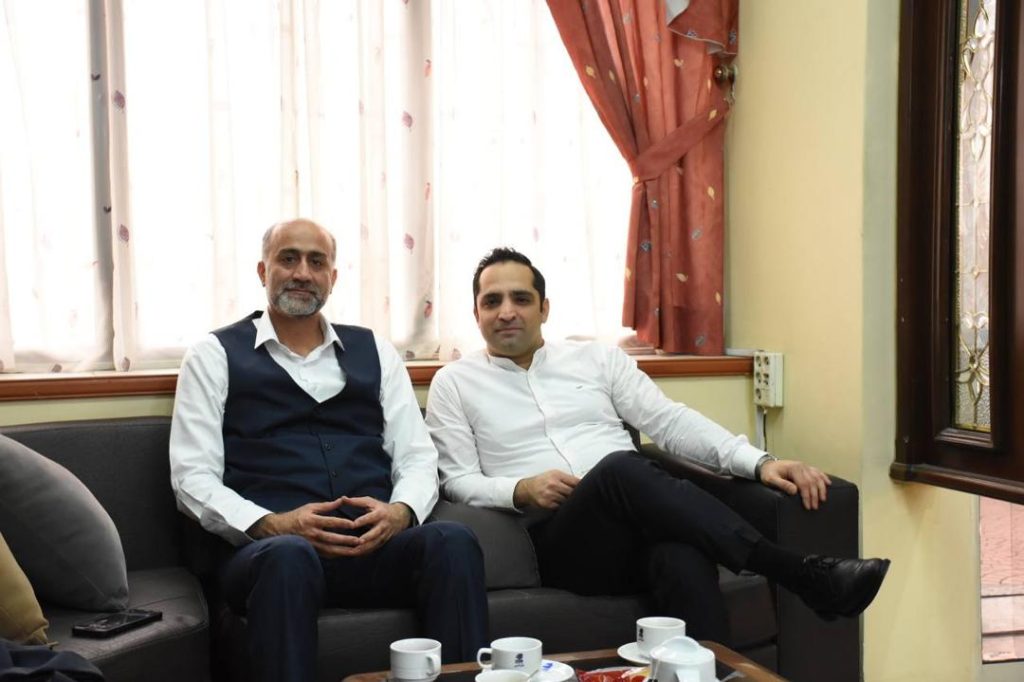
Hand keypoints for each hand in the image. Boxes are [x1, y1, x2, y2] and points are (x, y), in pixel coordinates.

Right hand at [247, 498, 361, 556]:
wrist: (279, 529)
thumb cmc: (297, 516)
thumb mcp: (310, 507)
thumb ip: (327, 506)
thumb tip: (342, 500)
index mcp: (312, 520)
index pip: (330, 522)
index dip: (342, 523)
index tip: (354, 524)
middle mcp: (312, 533)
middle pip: (332, 538)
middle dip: (346, 540)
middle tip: (359, 540)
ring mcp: (311, 544)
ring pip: (329, 549)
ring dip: (343, 551)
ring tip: (356, 551)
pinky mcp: (311, 550)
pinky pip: (325, 554)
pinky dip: (336, 555)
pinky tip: (346, 554)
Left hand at [334, 497, 412, 556]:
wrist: (399, 517)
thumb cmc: (380, 508)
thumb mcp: (370, 502)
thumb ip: (356, 501)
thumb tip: (342, 498)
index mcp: (380, 514)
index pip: (371, 517)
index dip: (362, 521)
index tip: (353, 524)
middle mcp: (383, 526)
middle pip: (374, 534)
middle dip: (366, 538)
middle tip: (356, 541)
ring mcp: (384, 536)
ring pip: (374, 544)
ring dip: (363, 549)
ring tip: (351, 552)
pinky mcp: (382, 543)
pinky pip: (372, 550)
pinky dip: (363, 553)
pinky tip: (353, 555)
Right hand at [513, 470, 579, 509]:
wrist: (528, 488)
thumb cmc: (542, 480)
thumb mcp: (554, 474)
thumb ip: (567, 478)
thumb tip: (581, 482)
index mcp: (556, 475)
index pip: (575, 481)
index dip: (581, 486)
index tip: (585, 489)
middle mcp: (553, 484)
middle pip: (572, 492)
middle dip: (575, 494)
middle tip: (577, 496)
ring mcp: (549, 494)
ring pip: (566, 500)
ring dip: (568, 501)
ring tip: (566, 498)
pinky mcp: (546, 504)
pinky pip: (559, 507)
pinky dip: (561, 506)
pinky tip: (559, 502)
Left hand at [759, 459, 831, 510]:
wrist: (767, 465)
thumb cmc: (768, 473)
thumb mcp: (770, 479)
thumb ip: (782, 484)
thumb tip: (794, 491)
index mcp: (794, 468)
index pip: (804, 484)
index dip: (807, 496)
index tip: (808, 506)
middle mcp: (801, 466)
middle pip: (812, 482)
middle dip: (814, 496)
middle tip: (814, 507)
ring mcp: (804, 466)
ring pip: (817, 477)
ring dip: (821, 489)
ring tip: (822, 500)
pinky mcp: (806, 467)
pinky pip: (817, 472)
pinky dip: (824, 478)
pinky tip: (828, 484)